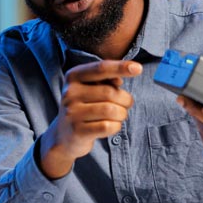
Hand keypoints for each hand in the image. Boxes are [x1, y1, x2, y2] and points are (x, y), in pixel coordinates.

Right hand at [39, 60, 141, 178]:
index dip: (121, 67)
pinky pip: (108, 126)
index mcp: (73, 76)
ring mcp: (72, 112)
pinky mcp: (78, 131)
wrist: (64, 135)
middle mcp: (70, 92)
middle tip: (126, 104)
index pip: (101, 68)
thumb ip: (106, 80)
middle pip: (110, 92)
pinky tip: (111, 126)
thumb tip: (118, 80)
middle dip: (126, 99)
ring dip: (122, 114)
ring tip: (119, 116)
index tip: (138, 68)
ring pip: (111, 110)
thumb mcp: (90, 88)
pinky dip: (116, 126)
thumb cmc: (84, 107)